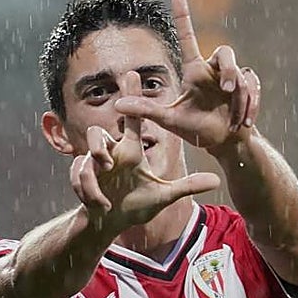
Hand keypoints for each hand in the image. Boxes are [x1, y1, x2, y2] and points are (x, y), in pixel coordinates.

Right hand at [70, 71, 219, 228]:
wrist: (110, 223)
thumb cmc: (135, 207)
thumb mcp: (164, 195)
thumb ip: (187, 185)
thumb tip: (216, 178)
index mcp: (130, 152)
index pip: (134, 122)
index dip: (134, 98)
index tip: (134, 74)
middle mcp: (112, 154)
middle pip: (100, 130)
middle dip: (102, 133)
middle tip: (111, 139)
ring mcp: (94, 166)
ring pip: (89, 150)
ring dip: (95, 163)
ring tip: (106, 177)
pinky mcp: (82, 179)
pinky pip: (81, 175)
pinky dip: (92, 192)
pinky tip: (103, 204)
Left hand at [113, 0, 260, 151]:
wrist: (223, 143)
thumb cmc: (196, 130)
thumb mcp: (170, 120)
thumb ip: (147, 110)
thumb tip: (118, 105)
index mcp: (195, 71)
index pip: (188, 38)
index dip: (183, 17)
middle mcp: (213, 70)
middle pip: (226, 52)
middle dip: (229, 71)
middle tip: (227, 90)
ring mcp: (233, 78)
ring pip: (241, 74)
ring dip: (240, 97)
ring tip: (235, 119)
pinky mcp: (248, 88)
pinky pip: (253, 88)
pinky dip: (251, 106)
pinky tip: (245, 123)